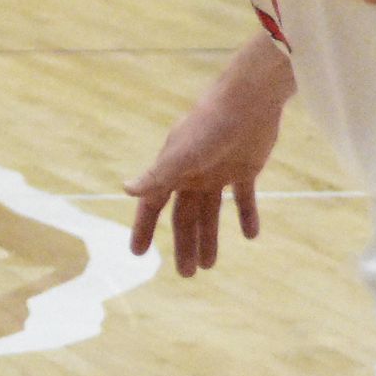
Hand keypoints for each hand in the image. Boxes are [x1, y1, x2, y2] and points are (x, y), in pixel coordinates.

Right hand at [124, 61, 285, 276]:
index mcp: (173, 170)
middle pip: (184, 216)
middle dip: (183, 244)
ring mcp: (218, 171)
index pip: (153, 205)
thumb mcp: (183, 154)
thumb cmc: (210, 125)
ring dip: (211, 237)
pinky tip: (251, 235)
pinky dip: (247, 216)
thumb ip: (157, 173)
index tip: (137, 253)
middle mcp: (192, 173)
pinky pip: (244, 198)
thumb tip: (125, 189)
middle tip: (186, 275)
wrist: (249, 101)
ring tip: (210, 265)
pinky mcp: (245, 168)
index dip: (144, 228)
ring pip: (211, 212)